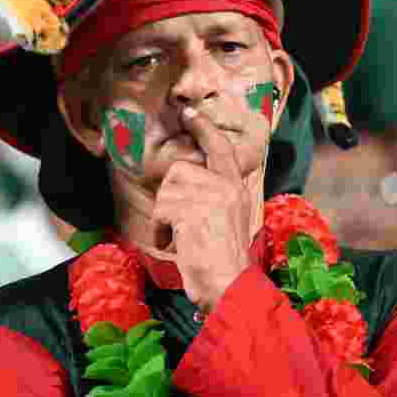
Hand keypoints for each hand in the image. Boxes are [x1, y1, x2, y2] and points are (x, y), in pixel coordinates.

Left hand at [151, 107, 253, 312]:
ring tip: (183, 238)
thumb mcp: (226, 218)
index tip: (189, 112)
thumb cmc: (222, 260)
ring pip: (166, 192)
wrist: (229, 284)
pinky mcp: (192, 209)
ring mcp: (210, 196)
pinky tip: (177, 244)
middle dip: (170, 199)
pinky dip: (161, 230)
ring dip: (165, 219)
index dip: (204, 128)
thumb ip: (212, 195)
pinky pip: (161, 211)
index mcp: (235, 187)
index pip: (219, 148)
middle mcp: (225, 186)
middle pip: (178, 172)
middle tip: (183, 227)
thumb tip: (184, 179)